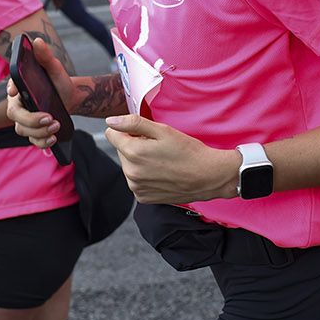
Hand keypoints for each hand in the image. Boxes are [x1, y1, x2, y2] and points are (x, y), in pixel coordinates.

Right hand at [4, 40, 81, 148]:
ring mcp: (24, 119)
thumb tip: (37, 41)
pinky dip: (41, 142)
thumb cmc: (58, 81)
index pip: (10, 89)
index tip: (16, 91)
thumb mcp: (54, 68)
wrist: (69, 97)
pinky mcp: (32, 131)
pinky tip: (52, 139)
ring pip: (23, 130)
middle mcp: (18, 104)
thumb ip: (45, 56)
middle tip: (49, 118)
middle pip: (15, 115)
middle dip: (31, 119)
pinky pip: (32, 140)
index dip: (12, 91)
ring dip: (39, 132)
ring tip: (56, 126)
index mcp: (19, 87)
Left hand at [103, 114, 239, 204]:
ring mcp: (136, 187)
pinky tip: (162, 173)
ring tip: (162, 161)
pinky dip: (145, 176)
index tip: (145, 134)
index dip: (128, 130)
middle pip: (120, 150)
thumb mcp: (163, 130)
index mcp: (133, 152)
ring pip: (128, 165)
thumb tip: (110, 121)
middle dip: (134, 145)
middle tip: (158, 147)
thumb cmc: (188, 151)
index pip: (111, 134)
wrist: (208, 176)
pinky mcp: (143, 197)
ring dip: (139, 161)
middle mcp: (130, 173)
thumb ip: (133, 123)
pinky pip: (136, 180)